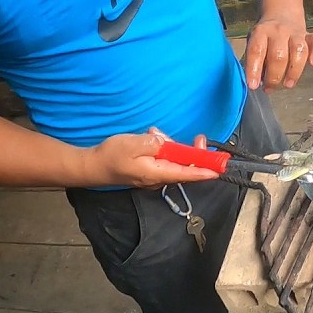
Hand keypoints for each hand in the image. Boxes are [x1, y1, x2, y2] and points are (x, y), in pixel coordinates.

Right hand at [85, 129, 219, 187]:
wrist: (93, 167)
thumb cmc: (111, 156)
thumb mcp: (133, 144)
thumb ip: (154, 143)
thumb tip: (167, 143)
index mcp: (157, 173)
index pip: (187, 173)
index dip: (204, 170)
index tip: (219, 169)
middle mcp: (159, 178)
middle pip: (184, 167)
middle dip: (193, 152)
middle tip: (199, 137)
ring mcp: (154, 176)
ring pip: (175, 162)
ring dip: (174, 147)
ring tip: (155, 134)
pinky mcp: (149, 171)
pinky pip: (165, 161)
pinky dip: (165, 149)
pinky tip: (153, 139)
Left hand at [244, 10, 312, 89]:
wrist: (282, 13)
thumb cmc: (265, 37)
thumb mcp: (253, 43)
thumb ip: (255, 61)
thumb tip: (257, 83)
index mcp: (260, 32)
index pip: (256, 51)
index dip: (254, 69)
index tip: (253, 86)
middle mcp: (278, 31)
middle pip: (278, 55)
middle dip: (274, 76)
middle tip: (270, 88)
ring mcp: (296, 32)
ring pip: (298, 50)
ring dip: (294, 71)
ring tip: (288, 84)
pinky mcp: (310, 35)